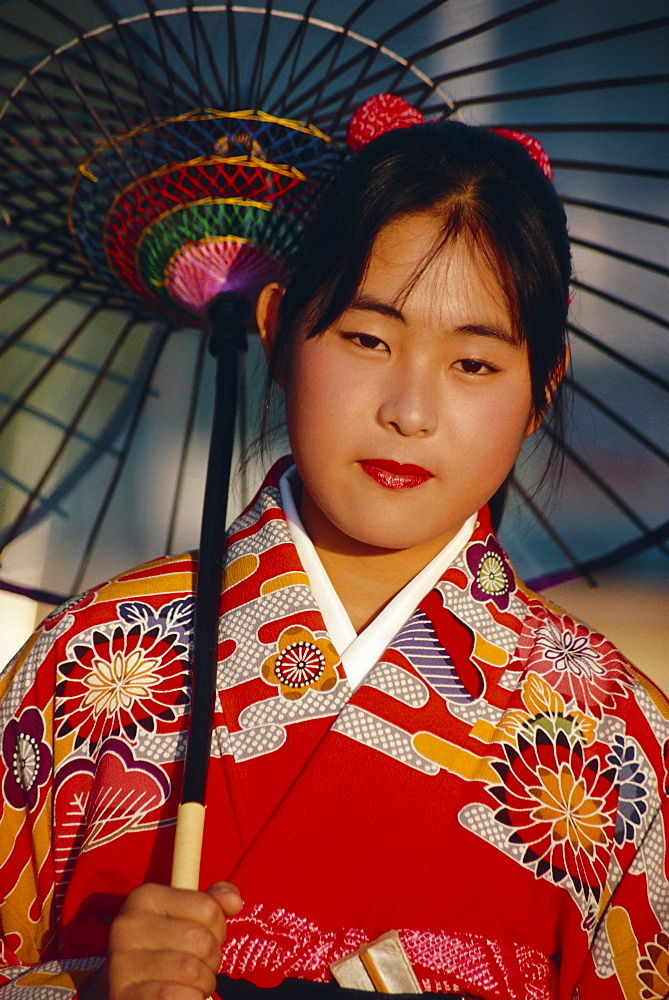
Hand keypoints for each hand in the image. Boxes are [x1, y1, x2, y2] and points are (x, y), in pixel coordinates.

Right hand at [99, 881, 242, 999]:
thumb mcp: (183, 915)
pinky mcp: (121, 993)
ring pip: (192, 971)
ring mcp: (121, 961)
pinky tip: (185, 996)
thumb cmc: (163, 945)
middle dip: (213, 959)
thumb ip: (212, 902)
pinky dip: (191, 999)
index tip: (209, 937)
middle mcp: (129, 924)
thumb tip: (234, 902)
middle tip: (204, 965)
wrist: (123, 984)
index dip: (219, 928)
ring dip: (205, 983)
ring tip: (196, 983)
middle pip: (202, 941)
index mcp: (146, 896)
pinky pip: (175, 997)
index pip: (207, 908)